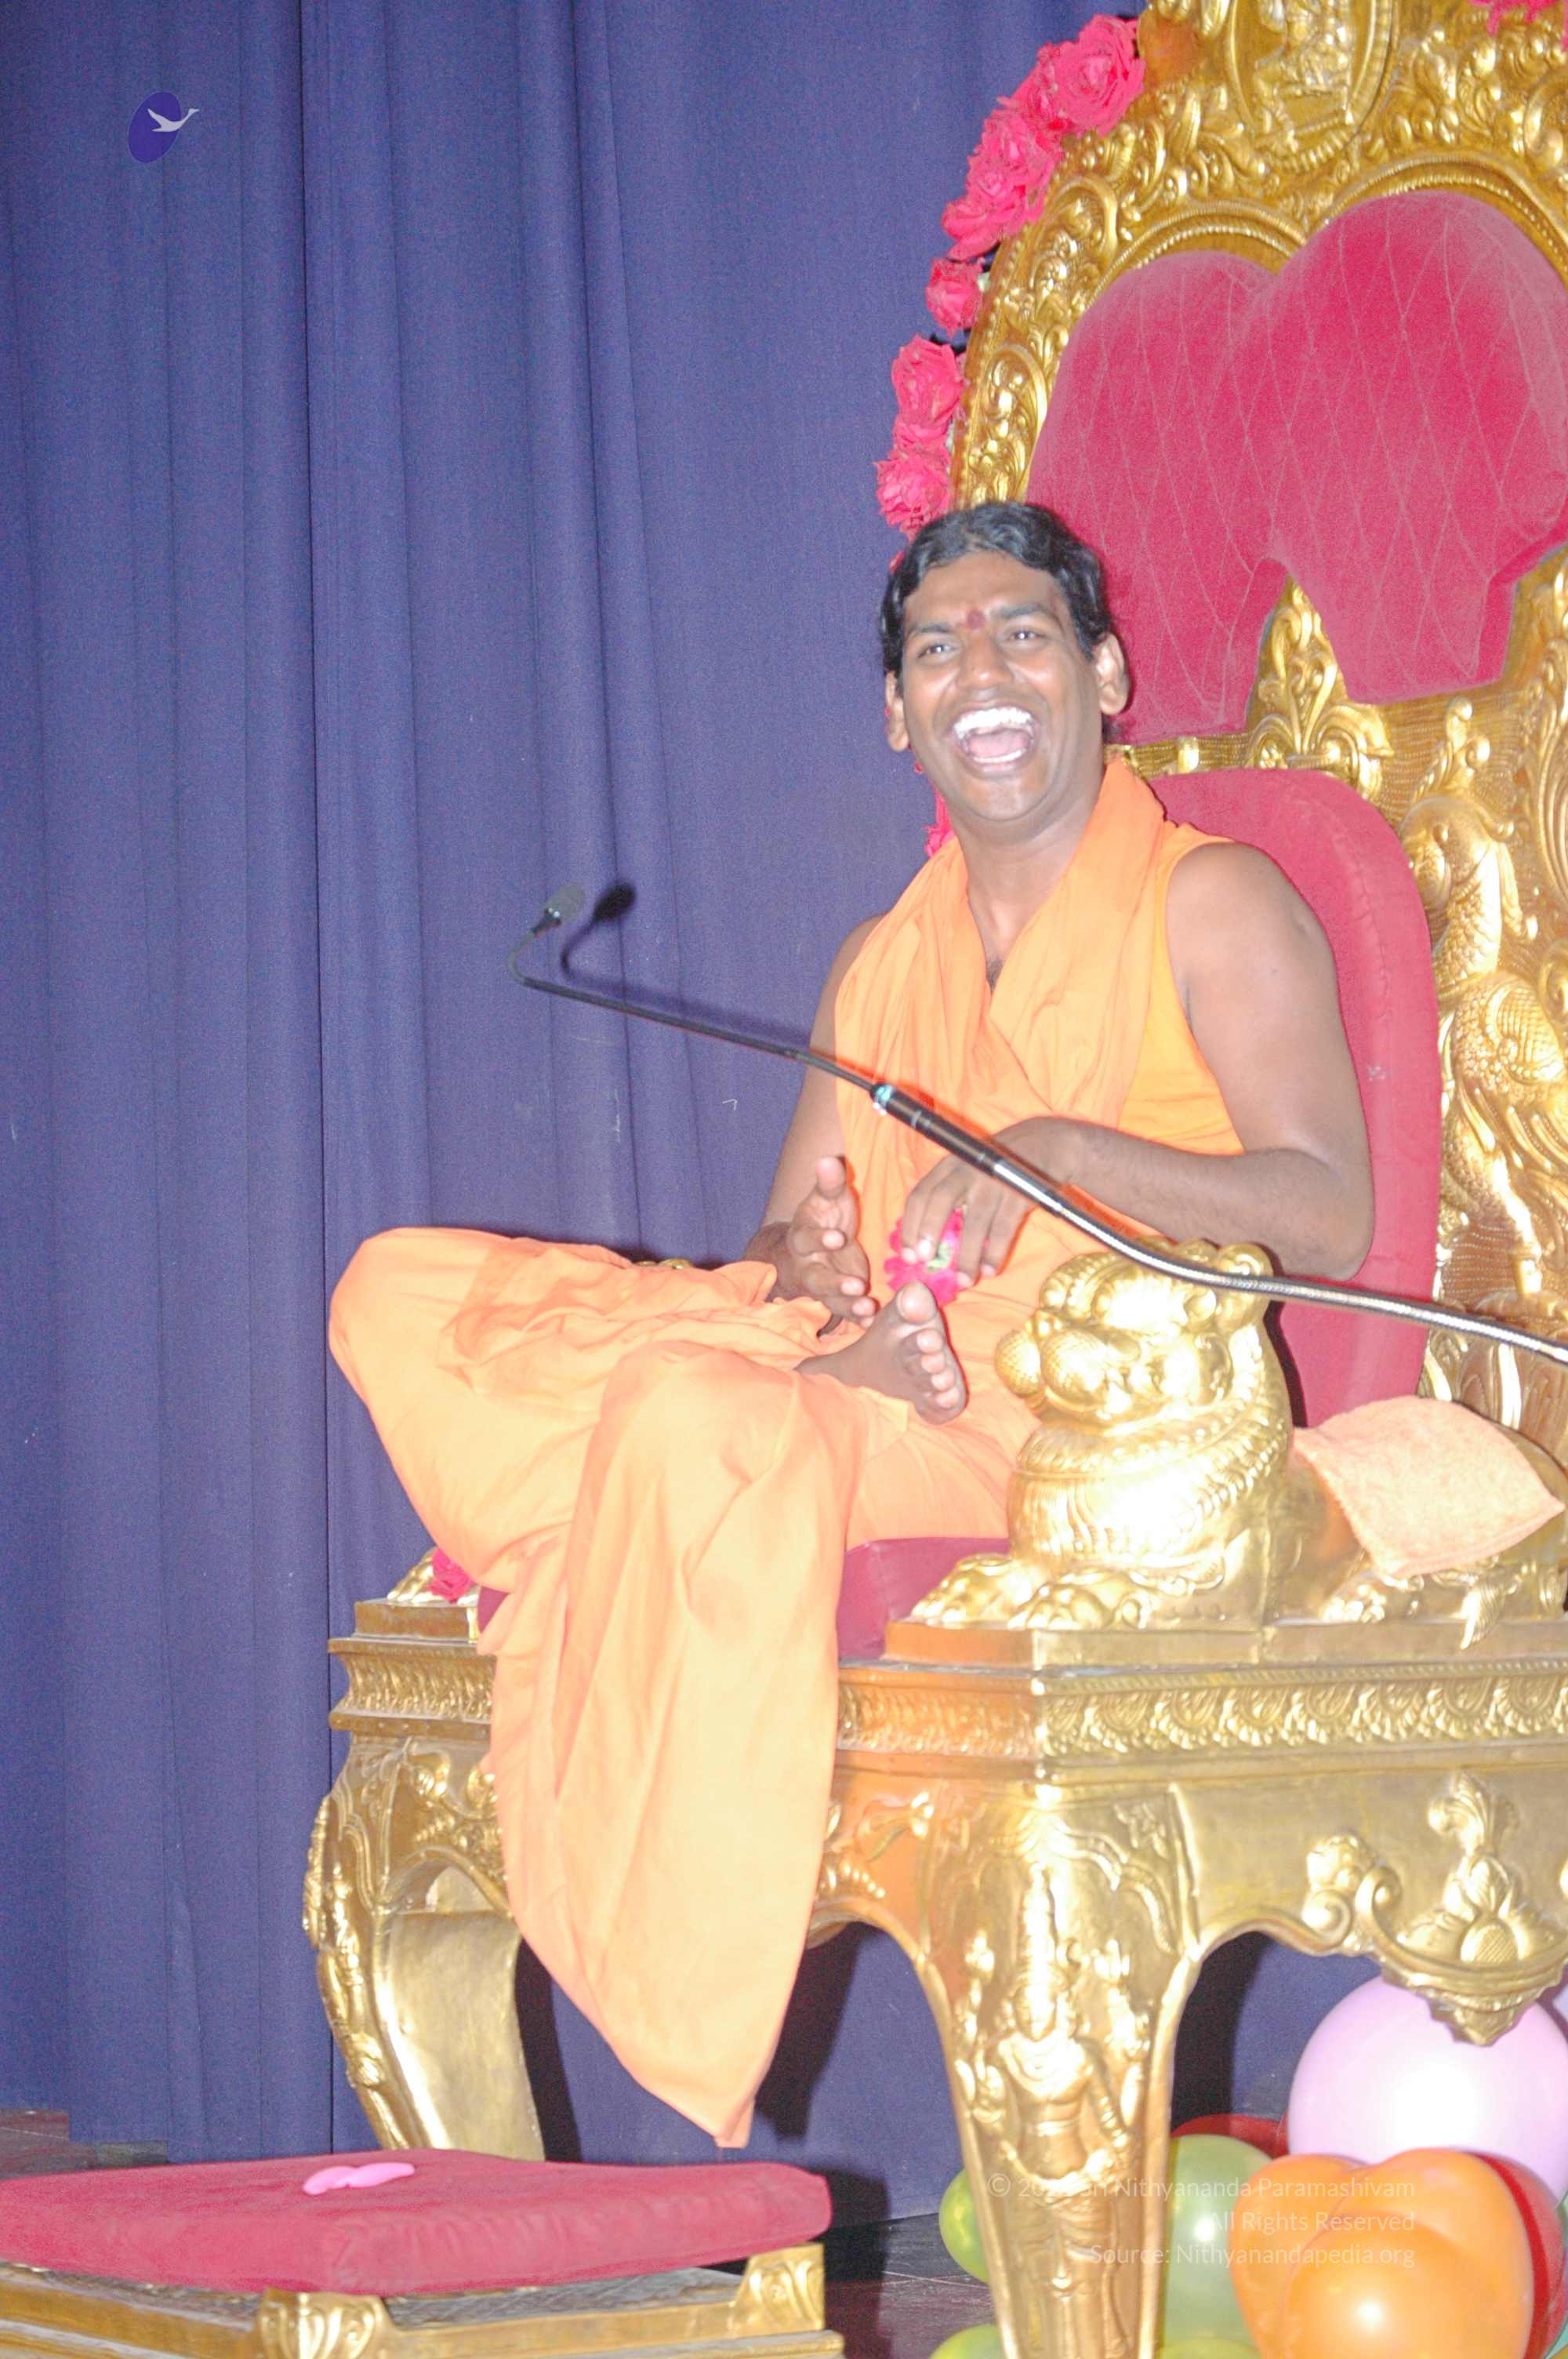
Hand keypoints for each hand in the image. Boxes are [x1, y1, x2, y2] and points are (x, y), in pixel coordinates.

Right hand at [770, 1156, 875, 1324]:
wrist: (823, 1242)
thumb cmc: (827, 1215)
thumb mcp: (829, 1197)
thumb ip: (830, 1182)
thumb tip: (828, 1158)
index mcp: (802, 1236)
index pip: (805, 1239)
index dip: (819, 1239)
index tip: (838, 1237)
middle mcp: (807, 1264)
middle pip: (815, 1278)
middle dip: (834, 1283)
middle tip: (856, 1285)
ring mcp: (822, 1285)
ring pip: (830, 1299)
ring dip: (848, 1305)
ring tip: (867, 1307)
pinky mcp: (838, 1299)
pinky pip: (845, 1312)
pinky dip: (858, 1318)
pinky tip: (874, 1320)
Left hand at [896, 1118, 1059, 1288]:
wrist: (1045, 1145)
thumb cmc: (996, 1170)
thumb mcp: (968, 1173)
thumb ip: (949, 1200)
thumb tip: (925, 1246)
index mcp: (949, 1167)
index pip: (920, 1194)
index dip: (911, 1225)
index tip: (909, 1255)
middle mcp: (968, 1170)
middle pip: (940, 1200)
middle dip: (929, 1231)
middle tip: (925, 1261)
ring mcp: (994, 1181)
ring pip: (974, 1222)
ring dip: (967, 1256)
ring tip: (965, 1280)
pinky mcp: (1019, 1193)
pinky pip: (1003, 1229)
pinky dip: (995, 1252)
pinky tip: (990, 1270)